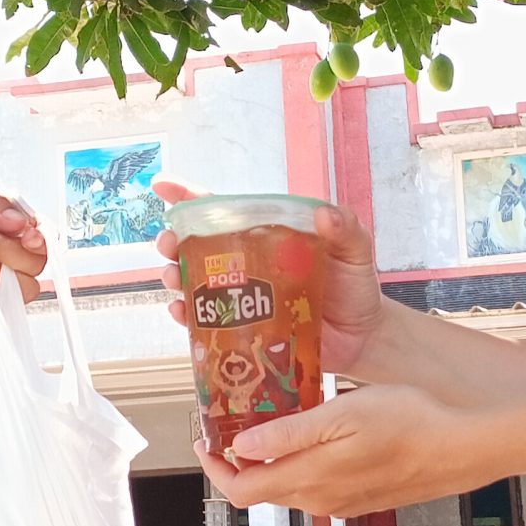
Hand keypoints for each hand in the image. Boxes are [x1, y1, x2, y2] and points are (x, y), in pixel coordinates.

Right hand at [152, 178, 389, 374]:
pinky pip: (205, 323)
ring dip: (174, 277)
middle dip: (172, 241)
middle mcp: (247, 263)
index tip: (162, 187)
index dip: (189, 197)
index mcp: (267, 235)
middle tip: (168, 244)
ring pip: (193, 282)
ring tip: (173, 278)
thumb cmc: (355, 286)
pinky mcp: (242, 329)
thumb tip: (324, 215)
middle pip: (196, 246)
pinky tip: (182, 313)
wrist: (362, 338)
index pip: (223, 210)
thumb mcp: (355, 250)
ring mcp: (242, 297)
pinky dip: (187, 317)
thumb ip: (345, 229)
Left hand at [198, 383, 494, 517]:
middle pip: (262, 491)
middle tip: (231, 423)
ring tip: (268, 422)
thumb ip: (287, 435)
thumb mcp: (341, 415)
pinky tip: (311, 436)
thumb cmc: (407, 421)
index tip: (206, 438)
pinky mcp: (363, 498)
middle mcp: (322, 501)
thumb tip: (239, 448)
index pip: (241, 491)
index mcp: (310, 481)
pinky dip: (299, 466)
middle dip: (238, 463)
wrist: (463, 447)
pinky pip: (317, 487)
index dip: (215, 468)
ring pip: (289, 488)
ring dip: (270, 463)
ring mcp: (344, 503)